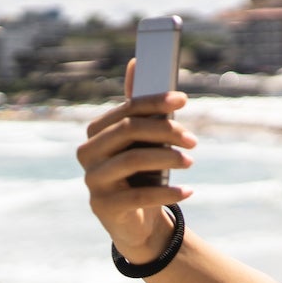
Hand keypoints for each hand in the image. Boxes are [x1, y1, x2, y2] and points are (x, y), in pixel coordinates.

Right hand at [75, 60, 196, 262]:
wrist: (136, 221)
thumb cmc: (141, 173)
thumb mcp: (143, 140)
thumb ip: (139, 107)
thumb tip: (136, 61)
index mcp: (97, 132)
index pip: (127, 110)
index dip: (155, 102)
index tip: (183, 100)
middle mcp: (88, 153)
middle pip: (129, 131)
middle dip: (165, 130)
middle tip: (193, 140)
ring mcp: (92, 180)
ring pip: (133, 160)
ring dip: (168, 158)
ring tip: (190, 162)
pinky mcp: (102, 207)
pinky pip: (139, 196)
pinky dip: (168, 193)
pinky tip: (189, 191)